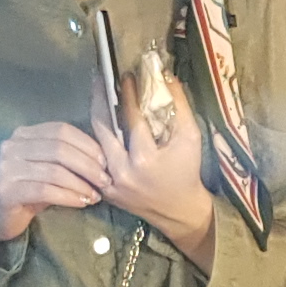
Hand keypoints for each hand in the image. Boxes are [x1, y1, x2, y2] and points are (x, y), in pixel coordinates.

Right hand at [0, 121, 116, 246]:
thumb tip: (103, 158)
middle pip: (59, 149)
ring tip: (95, 195)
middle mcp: (13, 146)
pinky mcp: (7, 190)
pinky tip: (81, 202)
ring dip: (80, 183)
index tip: (105, 161)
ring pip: (54, 170)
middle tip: (105, 181)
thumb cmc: (27, 191)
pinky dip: (68, 196)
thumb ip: (65, 158)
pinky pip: (45, 190)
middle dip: (87, 165)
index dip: (87, 144)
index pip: (61, 130)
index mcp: (24, 134)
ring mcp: (8, 167)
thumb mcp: (46, 168)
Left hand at [96, 92, 216, 267]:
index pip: (131, 118)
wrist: (180, 212)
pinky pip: (96, 157)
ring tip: (97, 93)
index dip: (128, 93)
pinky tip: (100, 120)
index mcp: (145, 159)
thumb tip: (166, 75)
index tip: (125, 74)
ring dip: (96, 115)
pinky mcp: (104, 188)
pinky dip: (97, 137)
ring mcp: (110, 182)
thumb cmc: (188, 172)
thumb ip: (179, 106)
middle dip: (100, 98)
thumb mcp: (190, 137)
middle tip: (100, 76)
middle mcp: (122, 171)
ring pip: (95, 140)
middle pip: (102, 127)